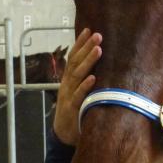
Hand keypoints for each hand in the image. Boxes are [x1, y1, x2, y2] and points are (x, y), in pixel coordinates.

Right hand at [53, 28, 101, 145]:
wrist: (63, 133)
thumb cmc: (75, 110)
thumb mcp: (78, 91)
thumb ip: (85, 79)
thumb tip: (97, 65)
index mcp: (69, 79)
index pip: (73, 57)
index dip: (80, 44)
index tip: (89, 29)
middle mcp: (67, 84)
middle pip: (76, 62)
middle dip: (86, 47)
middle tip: (98, 34)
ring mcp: (68, 95)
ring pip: (77, 75)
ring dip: (88, 62)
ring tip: (98, 49)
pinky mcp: (72, 108)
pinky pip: (79, 96)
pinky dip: (85, 86)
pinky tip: (93, 78)